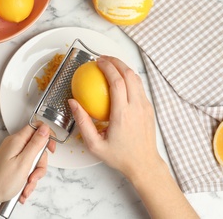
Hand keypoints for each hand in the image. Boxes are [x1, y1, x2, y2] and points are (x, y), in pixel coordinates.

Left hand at [0, 123, 55, 217]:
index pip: (37, 127)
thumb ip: (36, 144)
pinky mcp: (12, 163)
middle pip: (37, 148)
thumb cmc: (0, 182)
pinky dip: (27, 179)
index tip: (51, 149)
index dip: (47, 136)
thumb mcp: (24, 162)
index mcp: (17, 140)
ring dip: (33, 175)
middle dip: (39, 165)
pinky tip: (22, 189)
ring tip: (26, 186)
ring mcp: (13, 154)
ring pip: (33, 160)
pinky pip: (26, 168)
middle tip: (34, 175)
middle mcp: (15, 145)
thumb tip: (45, 128)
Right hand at [69, 56, 160, 179]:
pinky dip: (129, 78)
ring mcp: (145, 106)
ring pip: (137, 78)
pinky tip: (119, 80)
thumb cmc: (119, 156)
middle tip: (102, 58)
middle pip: (129, 74)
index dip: (107, 67)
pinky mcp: (149, 108)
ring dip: (124, 67)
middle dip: (116, 61)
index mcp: (123, 114)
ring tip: (110, 65)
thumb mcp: (95, 144)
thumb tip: (73, 103)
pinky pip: (139, 87)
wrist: (144, 164)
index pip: (117, 81)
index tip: (97, 61)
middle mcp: (137, 106)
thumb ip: (82, 122)